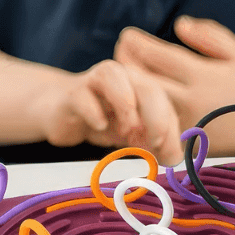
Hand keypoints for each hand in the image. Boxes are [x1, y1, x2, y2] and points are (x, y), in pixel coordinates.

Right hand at [36, 60, 182, 165]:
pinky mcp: (72, 93)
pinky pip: (84, 96)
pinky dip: (94, 112)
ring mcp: (93, 80)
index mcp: (140, 83)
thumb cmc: (101, 120)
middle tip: (155, 143)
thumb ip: (153, 143)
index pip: (163, 100)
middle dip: (156, 117)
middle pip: (146, 87)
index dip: (170, 126)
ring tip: (128, 132)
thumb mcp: (132, 134)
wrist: (60, 113)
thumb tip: (174, 159)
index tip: (169, 154)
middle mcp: (120, 76)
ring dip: (127, 107)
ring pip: (114, 78)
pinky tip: (100, 126)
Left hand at [115, 16, 234, 133]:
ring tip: (123, 72)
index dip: (136, 42)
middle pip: (140, 79)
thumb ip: (209, 35)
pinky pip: (147, 124)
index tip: (128, 35)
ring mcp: (183, 124)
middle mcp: (190, 101)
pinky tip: (131, 96)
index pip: (157, 56)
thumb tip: (179, 24)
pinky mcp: (179, 142)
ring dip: (126, 85)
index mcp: (203, 77)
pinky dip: (135, 109)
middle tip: (121, 51)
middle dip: (124, 61)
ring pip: (139, 103)